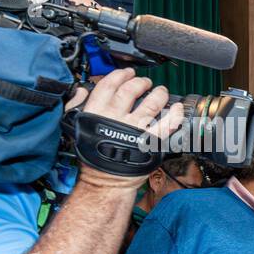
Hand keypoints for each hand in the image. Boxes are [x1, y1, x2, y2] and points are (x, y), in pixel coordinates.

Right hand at [71, 68, 185, 190]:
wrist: (105, 180)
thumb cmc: (93, 155)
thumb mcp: (76, 126)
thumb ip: (78, 105)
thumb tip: (82, 89)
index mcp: (96, 111)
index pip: (109, 85)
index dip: (121, 75)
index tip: (128, 73)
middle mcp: (116, 117)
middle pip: (131, 90)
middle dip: (140, 82)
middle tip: (145, 82)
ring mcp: (135, 129)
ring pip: (151, 104)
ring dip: (159, 94)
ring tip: (161, 92)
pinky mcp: (150, 141)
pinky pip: (167, 124)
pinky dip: (174, 114)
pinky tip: (177, 108)